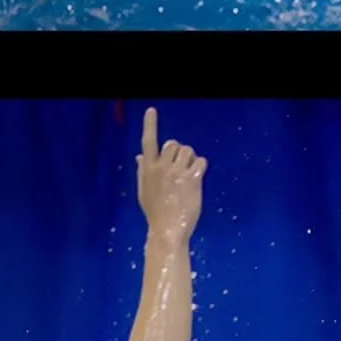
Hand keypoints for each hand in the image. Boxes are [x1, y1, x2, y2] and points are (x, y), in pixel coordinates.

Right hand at [137, 107, 205, 240]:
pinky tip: (197, 178)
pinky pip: (200, 162)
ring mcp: (177, 173)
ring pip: (188, 151)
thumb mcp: (144, 190)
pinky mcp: (193, 180)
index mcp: (148, 169)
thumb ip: (143, 171)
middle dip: (178, 151)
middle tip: (180, 167)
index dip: (150, 125)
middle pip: (173, 144)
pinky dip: (201, 167)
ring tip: (188, 174)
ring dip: (190, 159)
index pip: (148, 142)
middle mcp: (162, 168)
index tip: (151, 111)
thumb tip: (140, 156)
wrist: (167, 229)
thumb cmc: (155, 211)